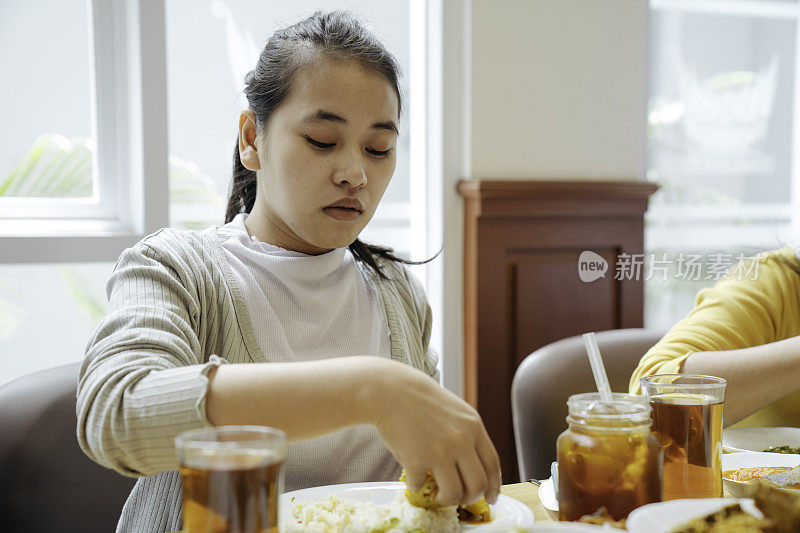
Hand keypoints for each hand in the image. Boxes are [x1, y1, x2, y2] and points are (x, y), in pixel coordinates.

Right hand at [372, 361, 501, 506]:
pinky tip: (413, 478)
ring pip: (454, 493)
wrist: (390, 390)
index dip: (494, 486)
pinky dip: (417, 486)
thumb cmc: (420, 399)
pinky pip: (421, 486)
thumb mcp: (455, 411)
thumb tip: (470, 469)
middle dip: (471, 497)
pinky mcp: (417, 460)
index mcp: (473, 426)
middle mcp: (461, 440)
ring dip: (445, 499)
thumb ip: (466, 436)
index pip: (493, 464)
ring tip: (436, 494)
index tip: (490, 498)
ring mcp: (440, 451)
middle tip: (461, 499)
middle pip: (478, 484)